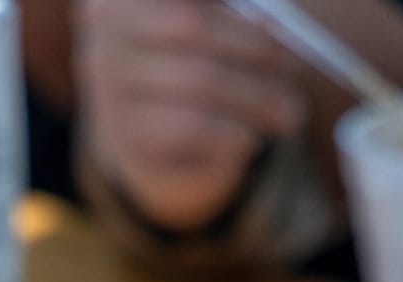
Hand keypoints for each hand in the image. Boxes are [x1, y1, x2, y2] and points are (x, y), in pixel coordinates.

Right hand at [75, 0, 306, 232]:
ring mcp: (110, 97)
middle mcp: (105, 41)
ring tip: (289, 114)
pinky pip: (191, 135)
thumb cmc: (183, 69)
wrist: (143, 142)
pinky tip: (251, 140)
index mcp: (123, 0)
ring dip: (255, 102)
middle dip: (255, 51)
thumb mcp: (203, 31)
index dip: (235, 18)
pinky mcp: (127, 147)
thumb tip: (278, 29)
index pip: (185, 4)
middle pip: (192, 29)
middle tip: (297, 72)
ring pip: (197, 87)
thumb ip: (233, 18)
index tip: (281, 28)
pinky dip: (232, 137)